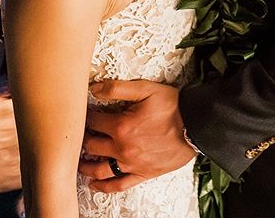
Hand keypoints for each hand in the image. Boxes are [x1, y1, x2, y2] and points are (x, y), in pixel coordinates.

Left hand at [78, 80, 196, 192]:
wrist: (195, 124)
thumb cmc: (173, 106)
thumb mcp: (146, 89)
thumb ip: (118, 88)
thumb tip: (94, 88)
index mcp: (121, 126)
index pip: (93, 121)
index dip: (86, 115)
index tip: (83, 112)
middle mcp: (122, 148)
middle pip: (92, 145)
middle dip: (83, 138)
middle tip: (79, 134)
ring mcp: (131, 163)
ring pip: (100, 169)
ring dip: (86, 165)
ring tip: (79, 160)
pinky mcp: (142, 173)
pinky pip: (118, 185)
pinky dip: (104, 186)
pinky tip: (95, 183)